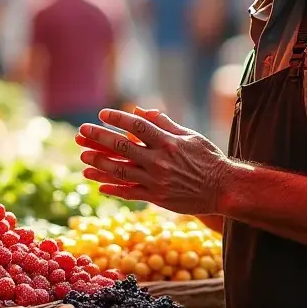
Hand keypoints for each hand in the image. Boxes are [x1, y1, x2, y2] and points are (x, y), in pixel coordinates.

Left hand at [77, 108, 228, 214]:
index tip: (103, 114)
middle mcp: (160, 161)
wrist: (224, 189)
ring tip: (83, 157)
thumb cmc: (208, 158)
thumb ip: (163, 123)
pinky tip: (98, 184)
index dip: (118, 119)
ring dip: (99, 163)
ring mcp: (157, 181)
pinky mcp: (157, 197)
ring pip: (121, 171)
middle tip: (82, 132)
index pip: (137, 126)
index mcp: (168, 142)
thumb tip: (141, 110)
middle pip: (122, 147)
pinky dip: (112, 188)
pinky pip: (129, 192)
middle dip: (99, 138)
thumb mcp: (189, 135)